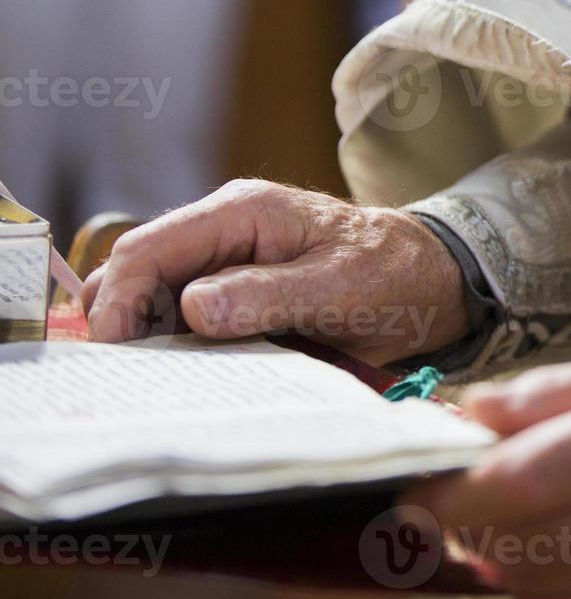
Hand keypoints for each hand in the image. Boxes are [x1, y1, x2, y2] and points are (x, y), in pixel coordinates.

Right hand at [81, 180, 469, 364]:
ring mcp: (231, 262)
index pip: (152, 247)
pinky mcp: (241, 293)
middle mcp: (227, 231)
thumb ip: (269, 295)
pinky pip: (191, 319)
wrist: (434, 281)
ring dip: (148, 339)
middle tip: (123, 379)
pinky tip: (181, 380)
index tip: (109, 350)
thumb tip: (196, 307)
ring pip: (160, 299)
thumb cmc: (394, 274)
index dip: (118, 297)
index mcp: (244, 212)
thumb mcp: (340, 287)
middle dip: (122, 320)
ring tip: (147, 386)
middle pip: (143, 272)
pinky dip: (178, 347)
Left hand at [401, 351, 570, 598]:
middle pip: (508, 545)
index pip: (514, 485)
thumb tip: (466, 411)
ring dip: (494, 557)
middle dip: (458, 527)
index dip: (447, 495)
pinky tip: (553, 554)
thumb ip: (546, 392)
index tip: (413, 487)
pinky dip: (537, 588)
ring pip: (527, 587)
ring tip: (508, 519)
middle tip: (445, 500)